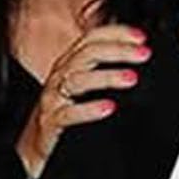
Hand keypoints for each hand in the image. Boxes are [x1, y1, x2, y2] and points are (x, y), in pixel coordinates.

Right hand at [16, 24, 149, 178]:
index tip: (142, 37)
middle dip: (118, 50)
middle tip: (144, 54)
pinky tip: (109, 107)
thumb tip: (137, 59)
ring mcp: (53, 98)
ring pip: (77, 80)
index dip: (116, 33)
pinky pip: (68, 114)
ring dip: (107, 76)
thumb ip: (104, 69)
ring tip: (132, 78)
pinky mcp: (51, 122)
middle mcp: (61, 76)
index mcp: (70, 63)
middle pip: (87, 53)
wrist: (35, 146)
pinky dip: (89, 109)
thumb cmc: (64, 111)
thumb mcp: (82, 86)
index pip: (91, 38)